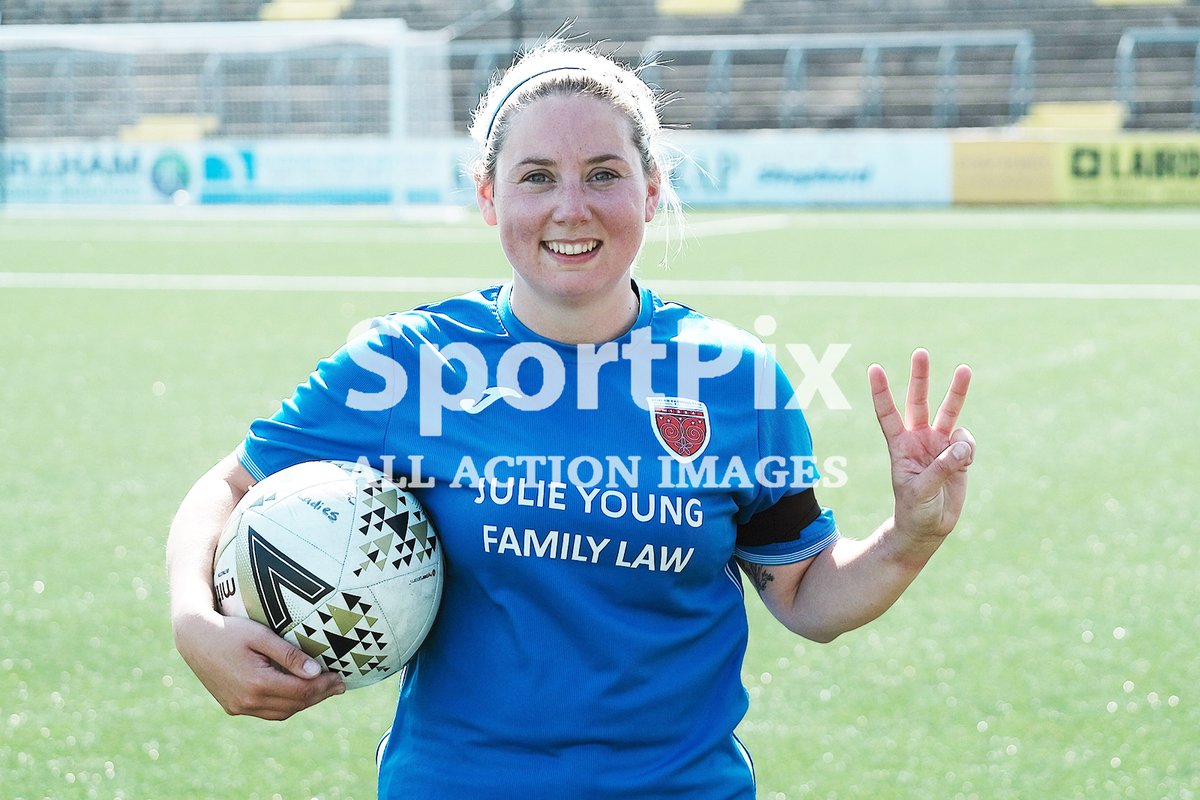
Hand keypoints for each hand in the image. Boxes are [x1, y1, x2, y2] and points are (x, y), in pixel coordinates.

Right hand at [174, 610, 344, 719]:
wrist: (193, 637)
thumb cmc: (229, 629)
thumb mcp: (261, 636)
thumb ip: (288, 654)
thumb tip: (316, 672)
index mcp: (257, 683)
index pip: (301, 691)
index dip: (324, 686)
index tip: (341, 678)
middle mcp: (247, 701)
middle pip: (294, 705)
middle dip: (319, 696)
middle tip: (339, 685)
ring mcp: (238, 707)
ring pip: (281, 713)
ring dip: (303, 703)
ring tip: (322, 690)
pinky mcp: (232, 706)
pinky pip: (266, 712)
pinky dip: (285, 706)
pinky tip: (297, 693)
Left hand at [869, 349, 974, 543]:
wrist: (929, 527)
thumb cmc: (915, 509)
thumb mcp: (922, 491)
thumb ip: (942, 467)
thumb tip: (962, 444)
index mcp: (900, 446)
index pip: (887, 414)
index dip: (881, 392)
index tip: (874, 369)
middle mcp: (919, 439)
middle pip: (919, 401)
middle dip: (920, 378)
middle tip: (920, 352)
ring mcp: (939, 444)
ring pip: (949, 412)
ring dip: (956, 391)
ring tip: (963, 369)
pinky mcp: (958, 454)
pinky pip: (967, 442)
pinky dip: (969, 448)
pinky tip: (964, 463)